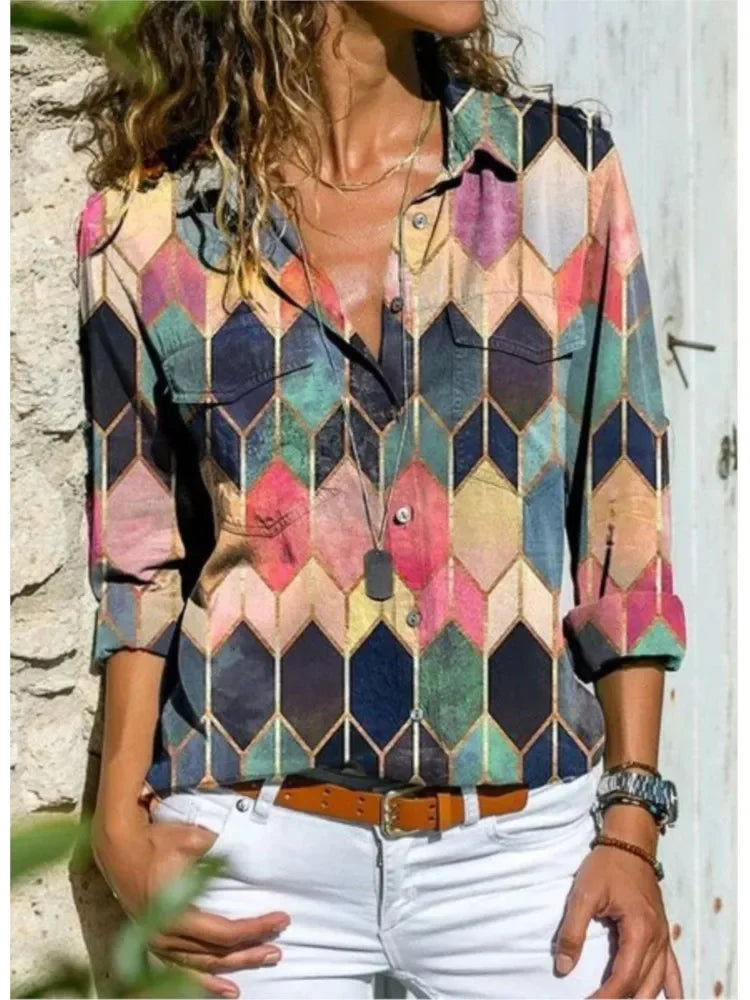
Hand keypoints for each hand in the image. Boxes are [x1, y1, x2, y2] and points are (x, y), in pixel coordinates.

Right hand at [92, 806, 290, 997]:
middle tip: (278, 949)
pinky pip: (184, 970)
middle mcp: (166, 937)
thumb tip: (248, 858)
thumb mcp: (191, 840)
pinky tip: (227, 988)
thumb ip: (220, 851)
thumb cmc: (155, 841)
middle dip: (251, 952)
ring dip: (235, 965)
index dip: (255, 929)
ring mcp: (159, 943)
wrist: (118, 848)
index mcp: (176, 915)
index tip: (281, 919)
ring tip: (263, 961)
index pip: (225, 933)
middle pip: (217, 953)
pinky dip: (207, 982)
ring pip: (204, 965)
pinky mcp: (156, 943)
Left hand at [553, 842, 683, 998]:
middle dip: (623, 999)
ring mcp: (663, 935)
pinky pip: (671, 966)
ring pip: (658, 980)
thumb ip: (572, 932)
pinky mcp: (661, 931)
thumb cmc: (606, 865)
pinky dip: (672, 986)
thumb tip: (563, 966)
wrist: (629, 842)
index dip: (606, 997)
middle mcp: (657, 938)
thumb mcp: (583, 895)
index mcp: (639, 931)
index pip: (624, 978)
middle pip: (643, 984)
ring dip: (643, 997)